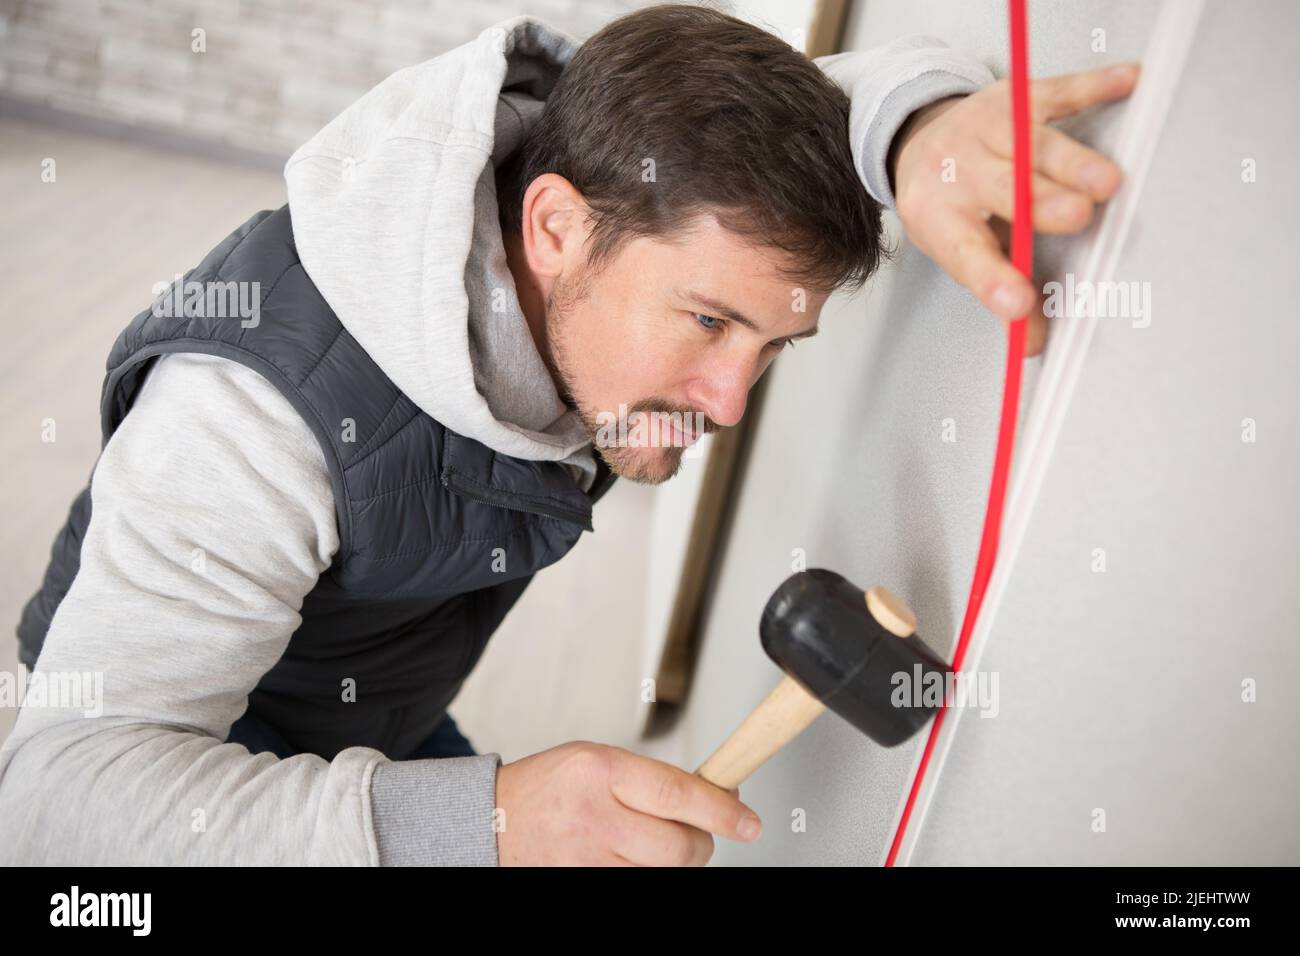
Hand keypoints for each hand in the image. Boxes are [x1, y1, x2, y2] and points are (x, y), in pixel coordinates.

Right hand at [495, 740, 760, 865]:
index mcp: (600, 770)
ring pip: (664, 872)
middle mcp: (594, 817)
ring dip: (673, 861)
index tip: (749, 821)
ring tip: (648, 842)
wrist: (492, 823)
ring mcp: (587, 860)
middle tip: (698, 832)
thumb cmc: (548, 788)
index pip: (678, 793)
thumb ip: (651, 778)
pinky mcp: (585, 886)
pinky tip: (629, 857)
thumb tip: (714, 795)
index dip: (722, 810)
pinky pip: (639, 886)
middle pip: (679, 846)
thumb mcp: (597, 761)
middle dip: (701, 842)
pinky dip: (646, 874)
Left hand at [888, 63, 1140, 355]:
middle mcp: (959, 169)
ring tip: (1107, 182)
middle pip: (1004, 189)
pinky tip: (1128, 83)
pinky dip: (1096, 87)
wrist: (919, 141)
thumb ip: (999, 291)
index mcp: (938, 216)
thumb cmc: (950, 205)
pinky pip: (1061, 91)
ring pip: (1034, 145)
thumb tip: (1034, 343)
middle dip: (1041, 204)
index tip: (1018, 306)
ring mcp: (988, 128)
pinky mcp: (1018, 95)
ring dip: (1072, 161)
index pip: (966, 253)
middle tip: (1076, 218)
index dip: (993, 280)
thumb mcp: (959, 249)